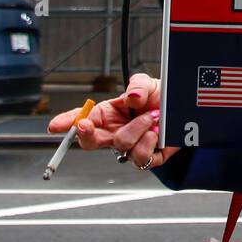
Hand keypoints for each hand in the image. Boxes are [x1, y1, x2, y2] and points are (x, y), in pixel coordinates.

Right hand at [46, 73, 178, 170]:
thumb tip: (131, 96)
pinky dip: (148, 143)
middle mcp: (115, 133)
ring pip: (120, 145)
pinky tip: (156, 132)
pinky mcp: (147, 158)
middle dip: (85, 134)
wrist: (186, 110)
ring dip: (136, 128)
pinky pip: (140, 158)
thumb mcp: (148, 84)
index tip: (55, 126)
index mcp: (108, 115)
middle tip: (87, 124)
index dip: (68, 122)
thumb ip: (138, 85)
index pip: (83, 119)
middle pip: (90, 142)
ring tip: (153, 116)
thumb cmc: (161, 97)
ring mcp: (129, 147)